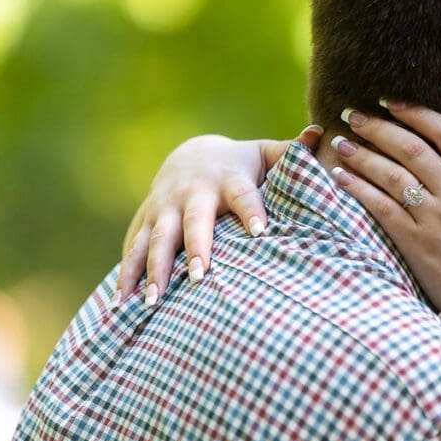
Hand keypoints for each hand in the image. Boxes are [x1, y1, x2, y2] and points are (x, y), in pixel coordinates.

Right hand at [116, 125, 323, 304]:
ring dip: (153, 270)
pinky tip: (121, 305)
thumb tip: (320, 134)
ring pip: (156, 240)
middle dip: (196, 248)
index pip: (243, 195)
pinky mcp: (144, 222)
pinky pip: (131, 250)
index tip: (261, 232)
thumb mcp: (264, 155)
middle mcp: (193, 194)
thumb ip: (292, 153)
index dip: (252, 210)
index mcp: (228, 180)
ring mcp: (164, 208)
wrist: (190, 155)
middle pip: (194, 221)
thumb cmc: (241, 164)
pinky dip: (126, 276)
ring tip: (152, 302)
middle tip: (200, 276)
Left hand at [332, 104, 440, 440]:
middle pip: (412, 147)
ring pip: (392, 175)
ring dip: (362, 153)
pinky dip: (359, 189)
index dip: (416, 113)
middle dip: (379, 126)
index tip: (392, 102)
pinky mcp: (415, 244)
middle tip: (354, 112)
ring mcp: (435, 220)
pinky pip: (381, 208)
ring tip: (340, 141)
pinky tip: (340, 178)